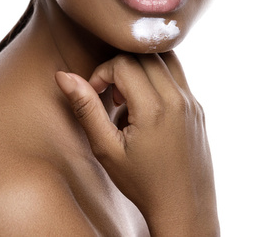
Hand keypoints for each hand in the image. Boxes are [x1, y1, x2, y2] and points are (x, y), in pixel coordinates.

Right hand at [55, 52, 218, 235]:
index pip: (123, 62)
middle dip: (120, 67)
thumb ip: (86, 108)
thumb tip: (64, 76)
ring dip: (141, 67)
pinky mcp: (198, 106)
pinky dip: (157, 77)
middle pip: (143, 54)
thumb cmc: (142, 182)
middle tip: (113, 98)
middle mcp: (178, 98)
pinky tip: (146, 106)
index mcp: (155, 108)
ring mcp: (192, 101)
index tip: (96, 95)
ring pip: (164, 58)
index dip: (102, 73)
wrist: (184, 207)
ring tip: (130, 98)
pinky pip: (177, 74)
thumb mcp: (106, 148)